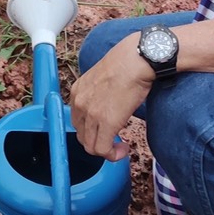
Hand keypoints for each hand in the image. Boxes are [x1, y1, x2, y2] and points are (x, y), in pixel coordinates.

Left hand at [68, 34, 152, 161]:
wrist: (137, 59)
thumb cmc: (127, 63)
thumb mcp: (102, 77)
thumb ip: (98, 93)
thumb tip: (106, 106)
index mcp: (77, 91)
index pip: (76, 120)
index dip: (90, 130)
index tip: (103, 132)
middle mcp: (79, 103)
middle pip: (81, 135)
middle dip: (96, 141)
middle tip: (113, 141)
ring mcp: (91, 114)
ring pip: (90, 146)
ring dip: (106, 151)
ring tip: (119, 147)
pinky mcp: (106, 122)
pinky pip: (102, 150)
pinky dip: (112, 155)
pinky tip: (123, 149)